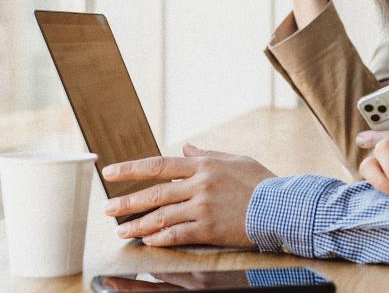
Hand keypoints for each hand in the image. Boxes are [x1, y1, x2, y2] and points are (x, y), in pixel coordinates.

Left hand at [101, 144, 274, 247]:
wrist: (281, 206)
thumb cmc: (261, 182)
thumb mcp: (234, 160)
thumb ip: (207, 155)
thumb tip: (186, 148)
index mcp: (204, 165)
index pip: (159, 165)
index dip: (131, 169)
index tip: (110, 173)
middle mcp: (200, 184)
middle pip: (154, 193)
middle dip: (127, 201)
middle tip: (106, 209)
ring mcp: (203, 207)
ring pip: (161, 216)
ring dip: (137, 224)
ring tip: (120, 230)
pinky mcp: (209, 229)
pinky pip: (177, 235)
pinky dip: (160, 239)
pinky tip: (147, 241)